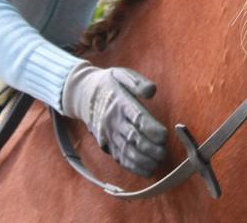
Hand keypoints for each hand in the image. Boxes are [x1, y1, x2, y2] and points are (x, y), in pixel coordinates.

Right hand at [61, 62, 167, 176]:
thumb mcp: (122, 74)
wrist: (83, 94)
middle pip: (132, 138)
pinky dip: (133, 167)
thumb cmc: (110, 83)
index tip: (164, 135)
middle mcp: (113, 121)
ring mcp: (109, 134)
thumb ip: (138, 82)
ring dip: (143, 160)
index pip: (137, 118)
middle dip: (150, 148)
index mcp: (120, 102)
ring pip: (126, 151)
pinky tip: (147, 171)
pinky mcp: (107, 144)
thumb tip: (152, 91)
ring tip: (158, 163)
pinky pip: (119, 158)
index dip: (151, 129)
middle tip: (164, 152)